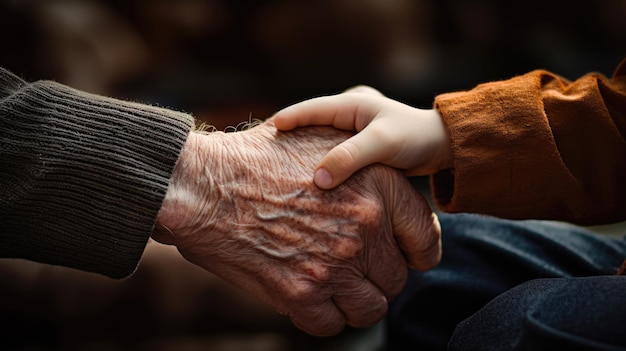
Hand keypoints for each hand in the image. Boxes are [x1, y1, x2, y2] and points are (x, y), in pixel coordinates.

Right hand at [152, 118, 440, 335]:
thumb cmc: (258, 160)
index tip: (401, 258)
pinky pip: (331, 324)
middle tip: (349, 268)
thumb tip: (387, 202)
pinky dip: (320, 315)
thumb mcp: (321, 144)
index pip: (425, 237)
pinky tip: (303, 295)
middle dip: (374, 277)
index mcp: (378, 185)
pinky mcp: (302, 292)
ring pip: (370, 308)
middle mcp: (365, 226)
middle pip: (395, 278)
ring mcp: (335, 262)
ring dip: (352, 302)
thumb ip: (364, 170)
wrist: (204, 184)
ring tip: (329, 286)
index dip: (416, 253)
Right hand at [273, 85, 453, 188]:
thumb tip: (319, 180)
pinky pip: (332, 155)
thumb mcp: (381, 145)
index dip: (290, 119)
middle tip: (266, 150)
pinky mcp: (359, 149)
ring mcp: (353, 132)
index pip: (312, 109)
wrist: (440, 147)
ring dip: (304, 152)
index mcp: (351, 105)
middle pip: (311, 124)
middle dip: (291, 136)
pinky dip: (320, 163)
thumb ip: (350, 159)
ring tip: (281, 165)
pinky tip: (309, 178)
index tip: (270, 130)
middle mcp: (349, 115)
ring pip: (320, 141)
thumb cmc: (413, 138)